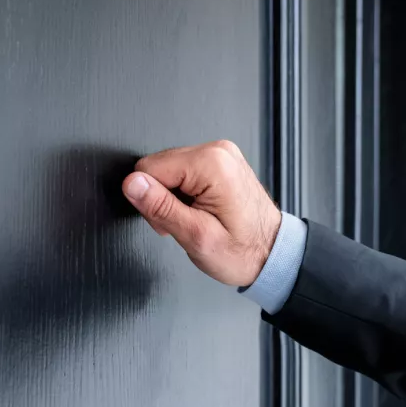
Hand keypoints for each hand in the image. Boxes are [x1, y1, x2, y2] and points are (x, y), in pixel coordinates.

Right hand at [122, 140, 280, 286]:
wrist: (272, 254)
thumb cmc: (244, 251)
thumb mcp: (196, 236)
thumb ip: (161, 207)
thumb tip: (132, 184)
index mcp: (211, 164)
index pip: (148, 168)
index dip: (150, 200)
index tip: (169, 221)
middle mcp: (217, 152)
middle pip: (158, 167)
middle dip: (162, 200)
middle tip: (185, 224)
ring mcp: (220, 155)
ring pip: (169, 171)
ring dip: (174, 199)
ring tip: (195, 219)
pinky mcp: (220, 163)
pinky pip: (185, 173)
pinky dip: (186, 195)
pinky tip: (201, 211)